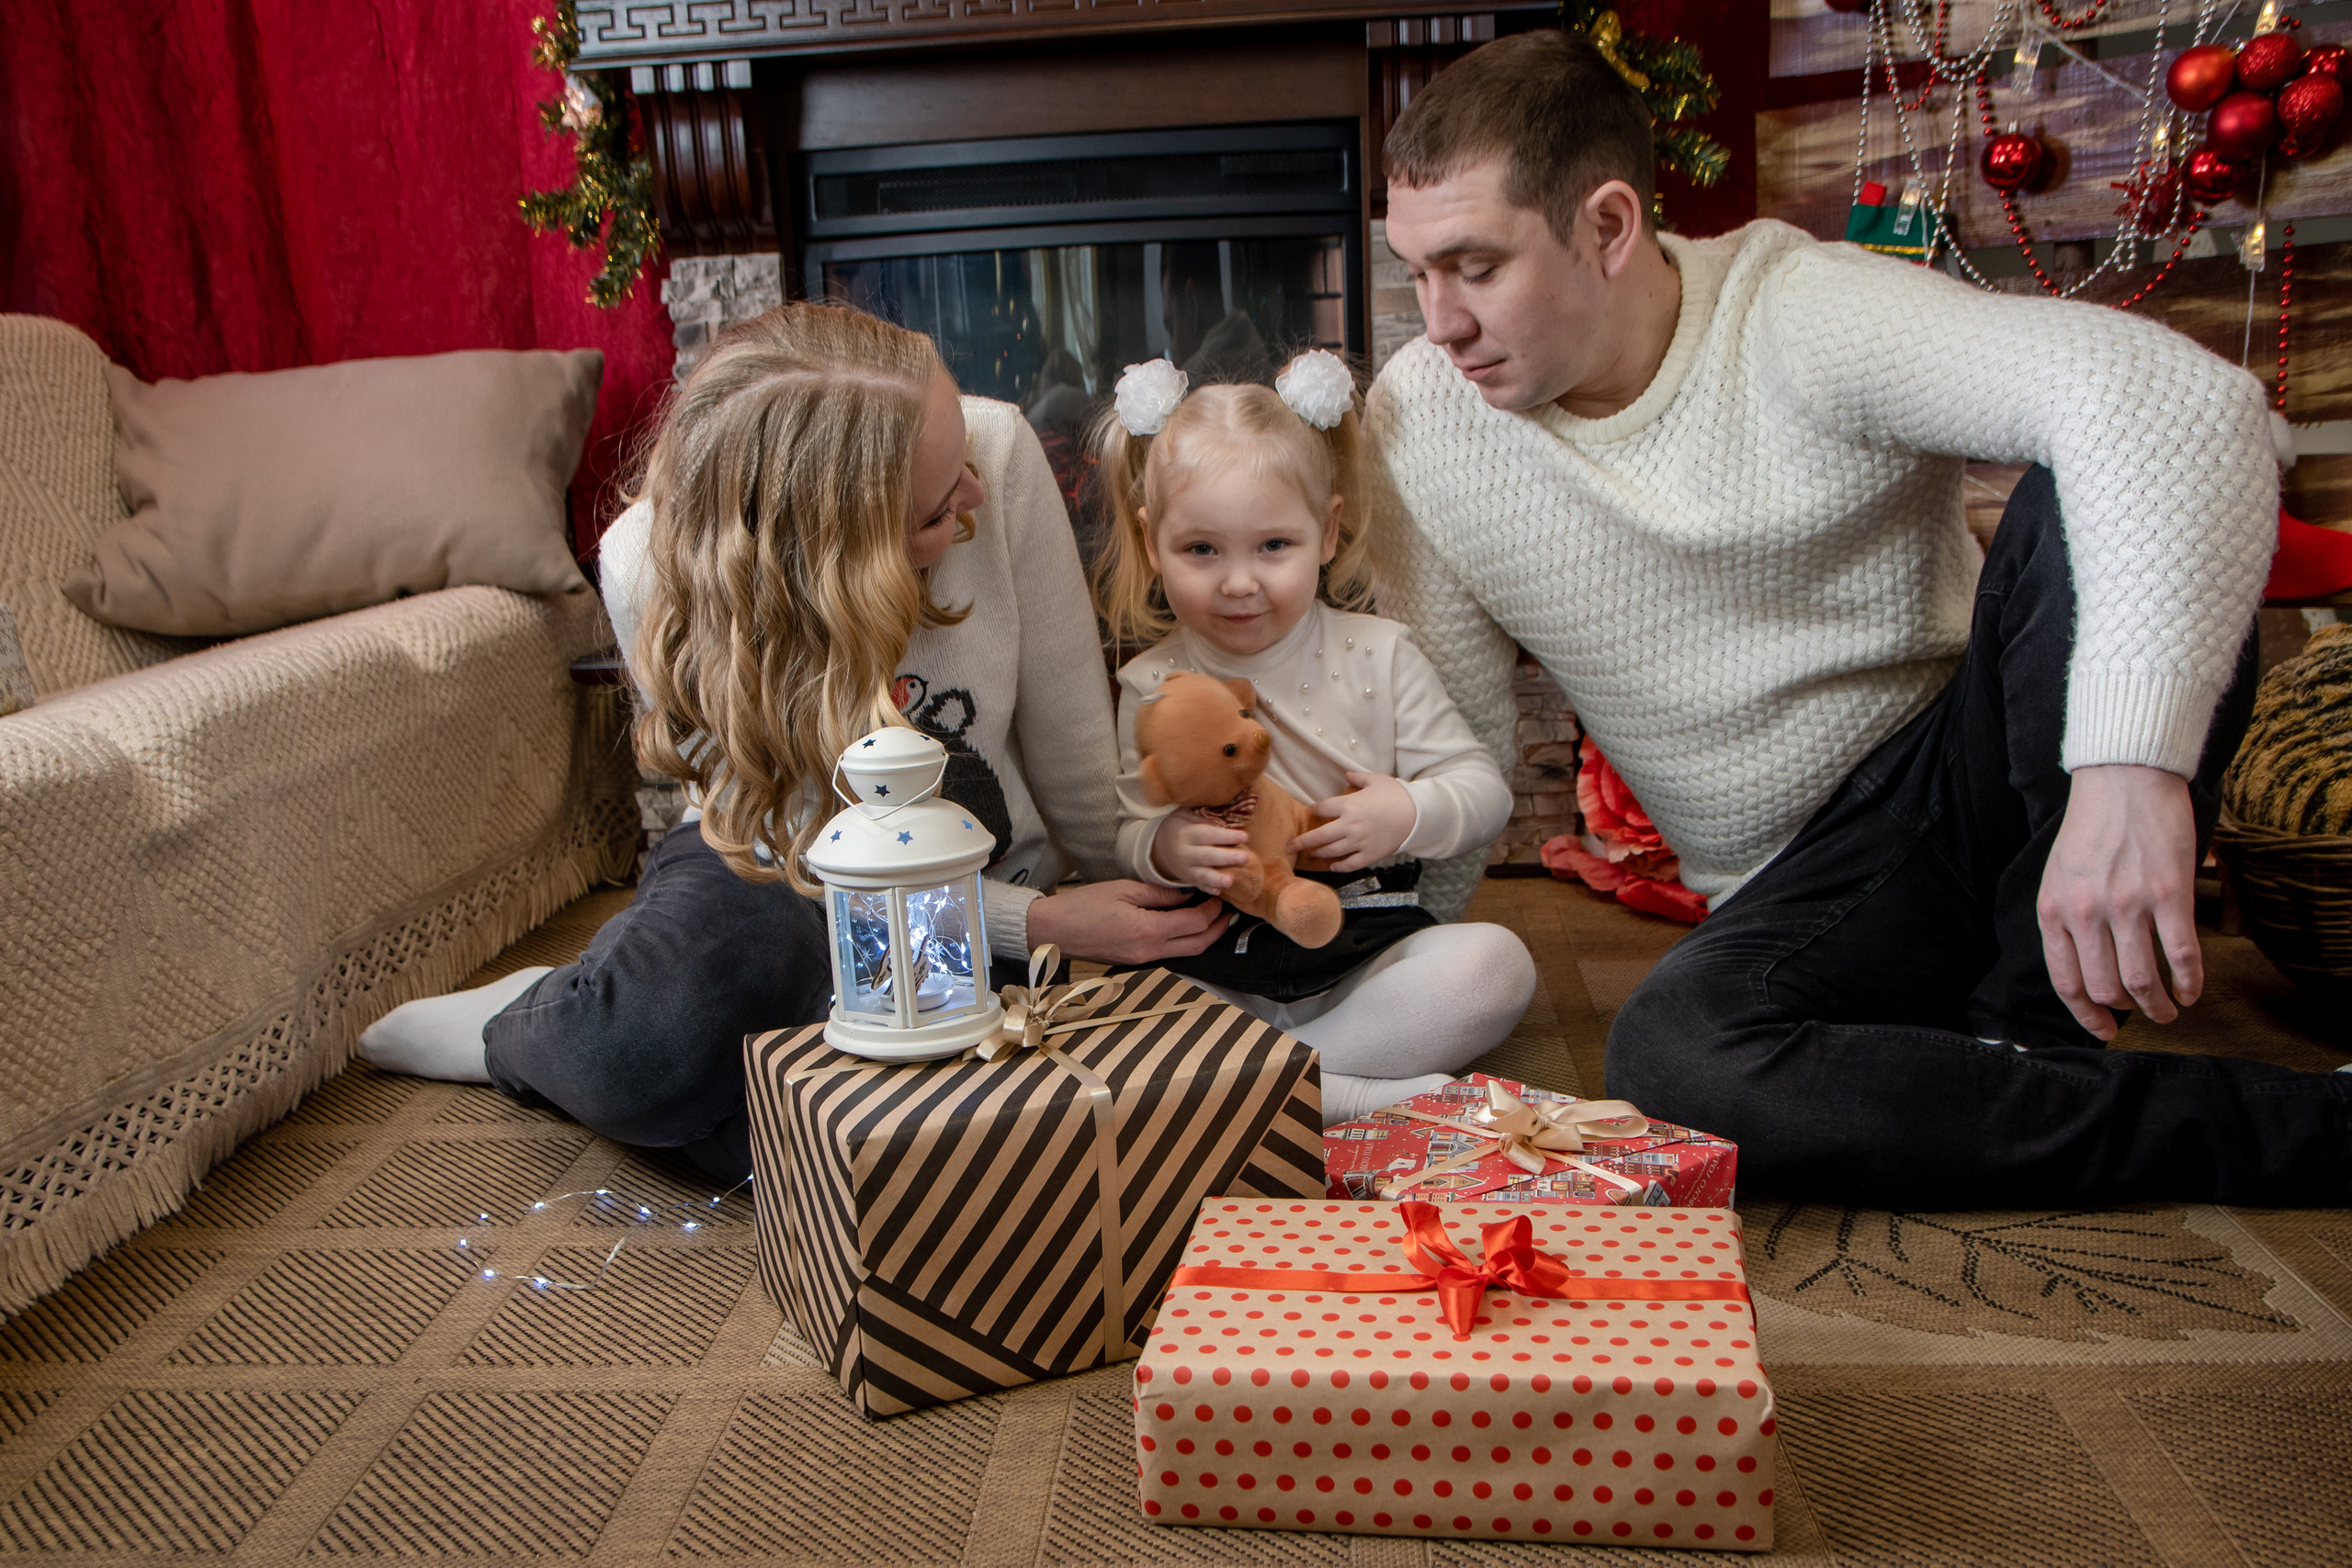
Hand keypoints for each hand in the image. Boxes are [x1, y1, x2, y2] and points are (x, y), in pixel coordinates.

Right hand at [1024, 880, 1230, 965]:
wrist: (1053, 931)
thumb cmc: (1083, 906)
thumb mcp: (1124, 890)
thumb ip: (1159, 893)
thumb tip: (1186, 893)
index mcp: (1149, 931)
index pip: (1195, 923)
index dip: (1212, 910)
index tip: (1219, 896)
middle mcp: (1150, 951)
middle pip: (1197, 945)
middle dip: (1217, 929)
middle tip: (1227, 912)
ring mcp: (1142, 960)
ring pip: (1186, 953)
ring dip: (1203, 938)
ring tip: (1213, 920)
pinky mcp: (1135, 961)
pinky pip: (1169, 954)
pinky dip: (1184, 941)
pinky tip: (1185, 927)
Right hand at [1151, 813, 1252, 891]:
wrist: (1158, 846)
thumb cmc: (1179, 826)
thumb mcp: (1185, 815)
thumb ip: (1203, 817)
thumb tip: (1225, 822)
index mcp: (1186, 834)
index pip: (1208, 834)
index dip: (1226, 836)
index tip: (1245, 836)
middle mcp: (1185, 853)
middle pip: (1207, 856)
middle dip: (1226, 857)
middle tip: (1244, 858)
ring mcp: (1186, 869)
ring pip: (1202, 875)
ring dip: (1216, 878)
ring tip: (1230, 881)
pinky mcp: (1188, 879)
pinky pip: (1198, 886)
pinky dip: (1207, 889)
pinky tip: (1218, 892)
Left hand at [1292, 771, 1416, 872]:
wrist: (1417, 814)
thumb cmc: (1397, 794)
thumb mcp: (1377, 780)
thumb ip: (1359, 778)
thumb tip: (1347, 774)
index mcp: (1349, 805)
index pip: (1322, 808)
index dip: (1314, 810)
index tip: (1311, 812)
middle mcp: (1349, 825)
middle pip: (1319, 836)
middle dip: (1302, 842)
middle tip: (1290, 846)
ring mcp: (1359, 842)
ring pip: (1332, 851)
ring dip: (1318, 853)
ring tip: (1310, 854)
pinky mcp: (1370, 854)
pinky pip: (1350, 864)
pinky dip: (1339, 867)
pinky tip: (1333, 867)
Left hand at [2038, 764, 2202, 1039]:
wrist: (2123, 778)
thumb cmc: (2092, 827)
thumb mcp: (2059, 876)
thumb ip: (2068, 919)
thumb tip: (2087, 969)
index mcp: (2053, 910)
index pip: (2066, 981)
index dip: (2087, 1014)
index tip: (2105, 1029)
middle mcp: (2086, 912)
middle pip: (2106, 987)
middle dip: (2129, 1011)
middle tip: (2148, 1015)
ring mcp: (2128, 904)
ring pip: (2143, 980)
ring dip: (2161, 1005)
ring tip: (2171, 1009)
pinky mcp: (2169, 894)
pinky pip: (2181, 955)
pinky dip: (2190, 982)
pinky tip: (2193, 991)